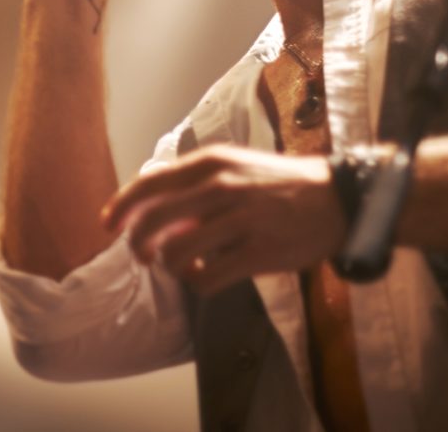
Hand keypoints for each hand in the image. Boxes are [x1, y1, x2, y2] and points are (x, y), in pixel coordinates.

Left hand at [100, 145, 344, 295]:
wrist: (339, 200)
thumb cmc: (279, 185)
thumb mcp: (234, 167)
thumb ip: (193, 183)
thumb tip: (150, 201)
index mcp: (212, 163)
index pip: (150, 184)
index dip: (122, 206)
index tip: (107, 224)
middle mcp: (222, 187)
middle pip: (153, 221)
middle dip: (137, 243)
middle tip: (141, 256)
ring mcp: (241, 220)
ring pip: (175, 254)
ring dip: (171, 267)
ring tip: (184, 266)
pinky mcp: (259, 252)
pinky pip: (206, 278)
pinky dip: (197, 283)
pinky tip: (205, 277)